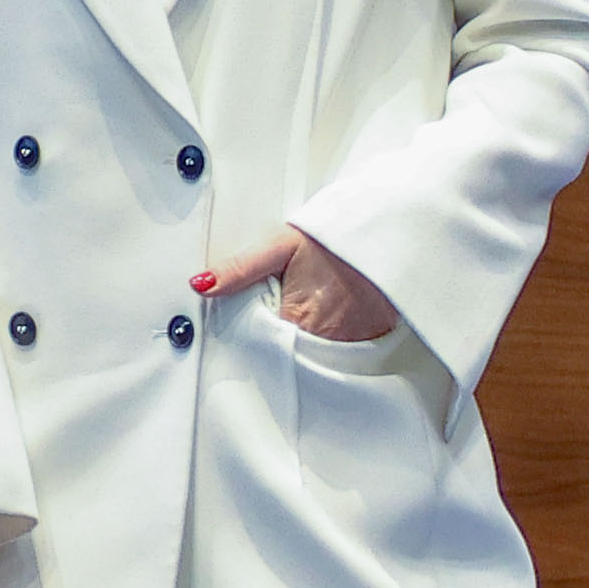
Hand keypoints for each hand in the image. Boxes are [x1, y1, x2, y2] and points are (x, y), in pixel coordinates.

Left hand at [197, 227, 398, 342]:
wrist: (387, 231)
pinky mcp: (372, 339)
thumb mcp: (281, 245)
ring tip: (310, 310)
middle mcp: (325, 339)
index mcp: (297, 318)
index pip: (261, 346)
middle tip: (284, 310)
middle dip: (278, 342)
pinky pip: (343, 352)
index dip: (253, 337)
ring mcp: (351, 342)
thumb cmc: (332, 238)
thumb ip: (240, 269)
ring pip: (314, 356)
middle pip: (288, 355)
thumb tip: (201, 286)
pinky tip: (333, 316)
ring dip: (305, 343)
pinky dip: (333, 341)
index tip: (255, 322)